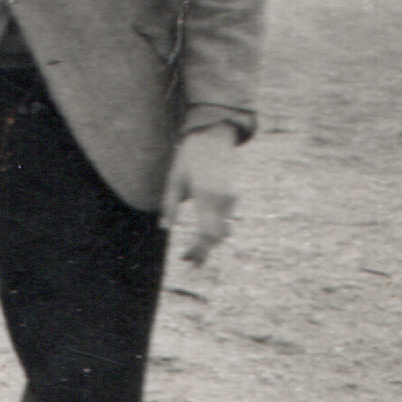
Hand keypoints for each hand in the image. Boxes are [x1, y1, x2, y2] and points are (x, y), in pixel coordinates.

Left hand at [165, 128, 241, 264]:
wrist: (212, 138)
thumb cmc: (188, 159)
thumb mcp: (173, 180)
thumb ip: (170, 205)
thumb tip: (167, 228)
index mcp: (206, 195)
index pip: (206, 232)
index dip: (198, 249)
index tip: (187, 259)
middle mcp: (223, 199)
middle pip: (217, 236)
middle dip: (204, 251)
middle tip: (189, 262)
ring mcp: (232, 198)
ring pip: (223, 229)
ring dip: (209, 242)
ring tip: (192, 252)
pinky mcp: (234, 196)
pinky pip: (225, 219)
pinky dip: (214, 229)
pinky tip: (201, 234)